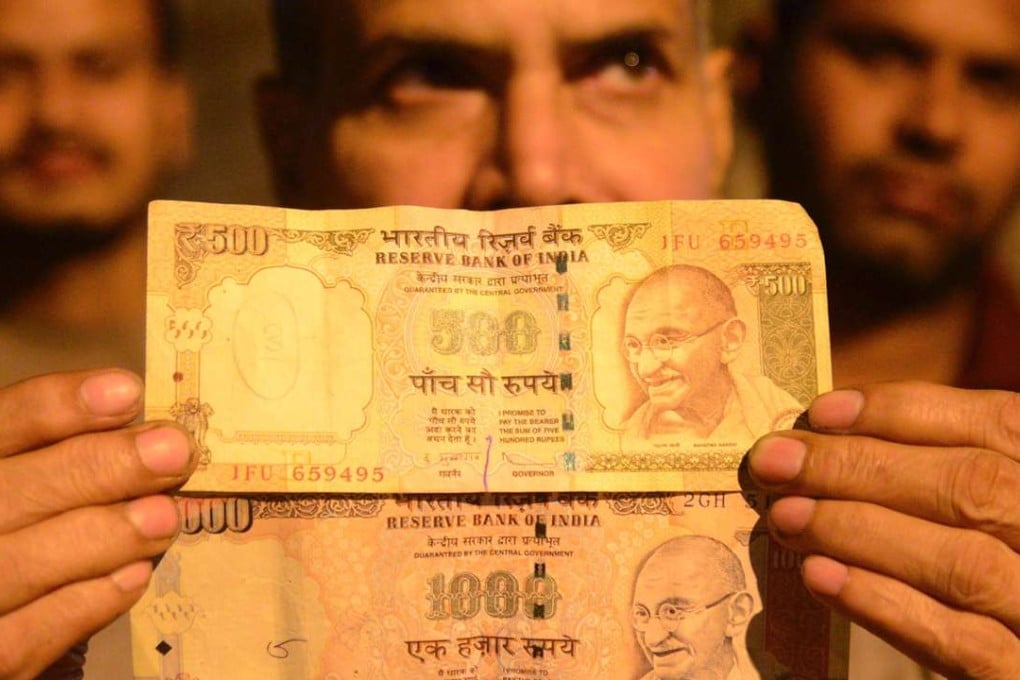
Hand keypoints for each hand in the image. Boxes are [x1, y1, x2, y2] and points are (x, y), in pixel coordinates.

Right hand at [0, 369, 195, 679]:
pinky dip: (89, 602)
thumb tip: (152, 435)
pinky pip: (30, 634)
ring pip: (22, 564)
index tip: (127, 392)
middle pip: (11, 492)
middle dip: (98, 468)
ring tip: (165, 515)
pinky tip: (135, 574)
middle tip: (174, 451)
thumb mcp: (32, 478)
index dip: (58, 407)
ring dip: (105, 536)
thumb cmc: (25, 525)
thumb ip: (68, 455)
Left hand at [747, 381, 1019, 679]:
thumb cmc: (992, 557)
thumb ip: (933, 467)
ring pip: (962, 562)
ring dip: (859, 531)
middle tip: (775, 461)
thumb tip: (826, 434)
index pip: (998, 424)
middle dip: (860, 466)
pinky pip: (961, 642)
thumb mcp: (983, 504)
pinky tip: (818, 576)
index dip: (906, 412)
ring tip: (785, 516)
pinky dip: (883, 603)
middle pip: (972, 486)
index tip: (821, 412)